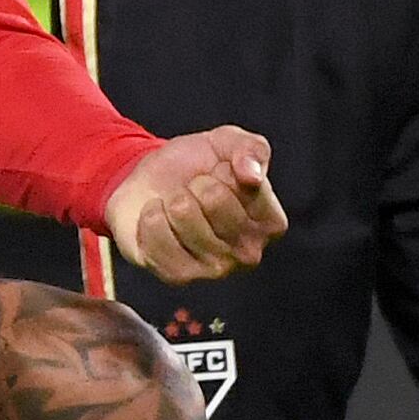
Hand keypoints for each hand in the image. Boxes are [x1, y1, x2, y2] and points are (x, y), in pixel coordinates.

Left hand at [105, 125, 288, 282]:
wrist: (147, 183)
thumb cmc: (196, 166)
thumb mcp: (228, 142)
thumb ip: (250, 149)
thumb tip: (251, 175)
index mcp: (270, 223)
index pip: (247, 187)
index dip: (224, 169)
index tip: (219, 174)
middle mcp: (249, 252)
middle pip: (214, 199)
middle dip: (194, 184)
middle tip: (192, 191)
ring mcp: (214, 268)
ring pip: (183, 215)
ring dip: (170, 200)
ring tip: (174, 205)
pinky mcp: (178, 276)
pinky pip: (157, 238)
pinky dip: (149, 218)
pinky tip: (156, 219)